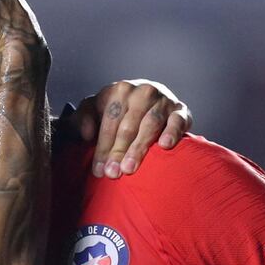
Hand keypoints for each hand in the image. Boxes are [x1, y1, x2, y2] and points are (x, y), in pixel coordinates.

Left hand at [70, 79, 192, 177]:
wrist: (145, 96)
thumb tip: (87, 135)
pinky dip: (172, 132)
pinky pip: (178, 120)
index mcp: (119, 90)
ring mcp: (163, 100)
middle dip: (118, 152)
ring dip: (139, 148)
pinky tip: (164, 145)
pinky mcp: (181, 109)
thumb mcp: (93, 108)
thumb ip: (83, 118)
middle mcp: (142, 92)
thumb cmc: (115, 108)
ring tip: (129, 168)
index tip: (98, 170)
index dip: (103, 147)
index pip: (109, 122)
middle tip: (113, 173)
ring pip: (150, 125)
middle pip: (128, 126)